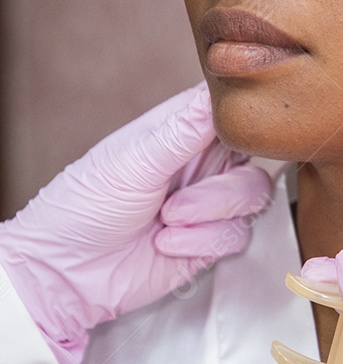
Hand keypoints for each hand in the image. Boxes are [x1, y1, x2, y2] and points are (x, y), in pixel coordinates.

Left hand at [0, 83, 270, 363]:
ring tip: (167, 220)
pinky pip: (239, 234)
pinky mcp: (212, 240)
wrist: (67, 272)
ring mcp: (209, 201)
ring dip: (210, 212)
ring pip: (254, 195)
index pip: (228, 106)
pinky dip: (203, 241)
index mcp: (180, 130)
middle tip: (177, 196)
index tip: (231, 132)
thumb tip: (216, 90)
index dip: (241, 115)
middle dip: (221, 183)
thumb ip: (183, 129)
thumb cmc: (85, 205)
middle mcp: (201, 161)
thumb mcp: (134, 160)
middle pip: (255, 154)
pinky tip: (165, 243)